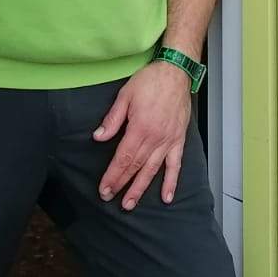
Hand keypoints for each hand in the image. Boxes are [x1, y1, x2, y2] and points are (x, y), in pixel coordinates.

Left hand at [93, 61, 192, 210]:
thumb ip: (112, 119)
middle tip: (110, 199)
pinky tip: (167, 197)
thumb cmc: (150, 81)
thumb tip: (98, 137)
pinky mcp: (179, 140)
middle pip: (135, 167)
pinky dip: (171, 182)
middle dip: (122, 184)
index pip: (123, 158)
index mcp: (140, 128)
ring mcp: (168, 141)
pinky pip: (176, 165)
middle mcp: (155, 138)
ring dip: (141, 189)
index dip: (113, 175)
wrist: (176, 72)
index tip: (104, 188)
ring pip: (153, 170)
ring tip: (130, 204)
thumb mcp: (125, 95)